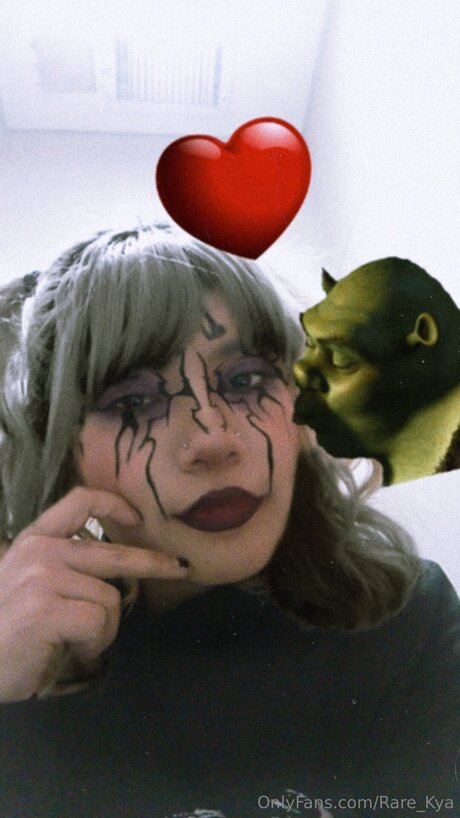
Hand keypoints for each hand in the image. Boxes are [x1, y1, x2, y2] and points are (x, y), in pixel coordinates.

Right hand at [0, 487, 188, 701]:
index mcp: (33, 541)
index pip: (78, 501)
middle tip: (179, 568)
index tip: (137, 517)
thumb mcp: (26, 584)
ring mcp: (43, 578)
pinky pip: (100, 623)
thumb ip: (60, 567)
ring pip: (110, 598)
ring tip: (74, 641)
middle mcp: (39, 552)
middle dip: (153, 563)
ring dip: (103, 629)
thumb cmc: (5, 632)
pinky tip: (71, 650)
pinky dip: (94, 644)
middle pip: (112, 554)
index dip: (113, 504)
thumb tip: (113, 567)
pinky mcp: (48, 609)